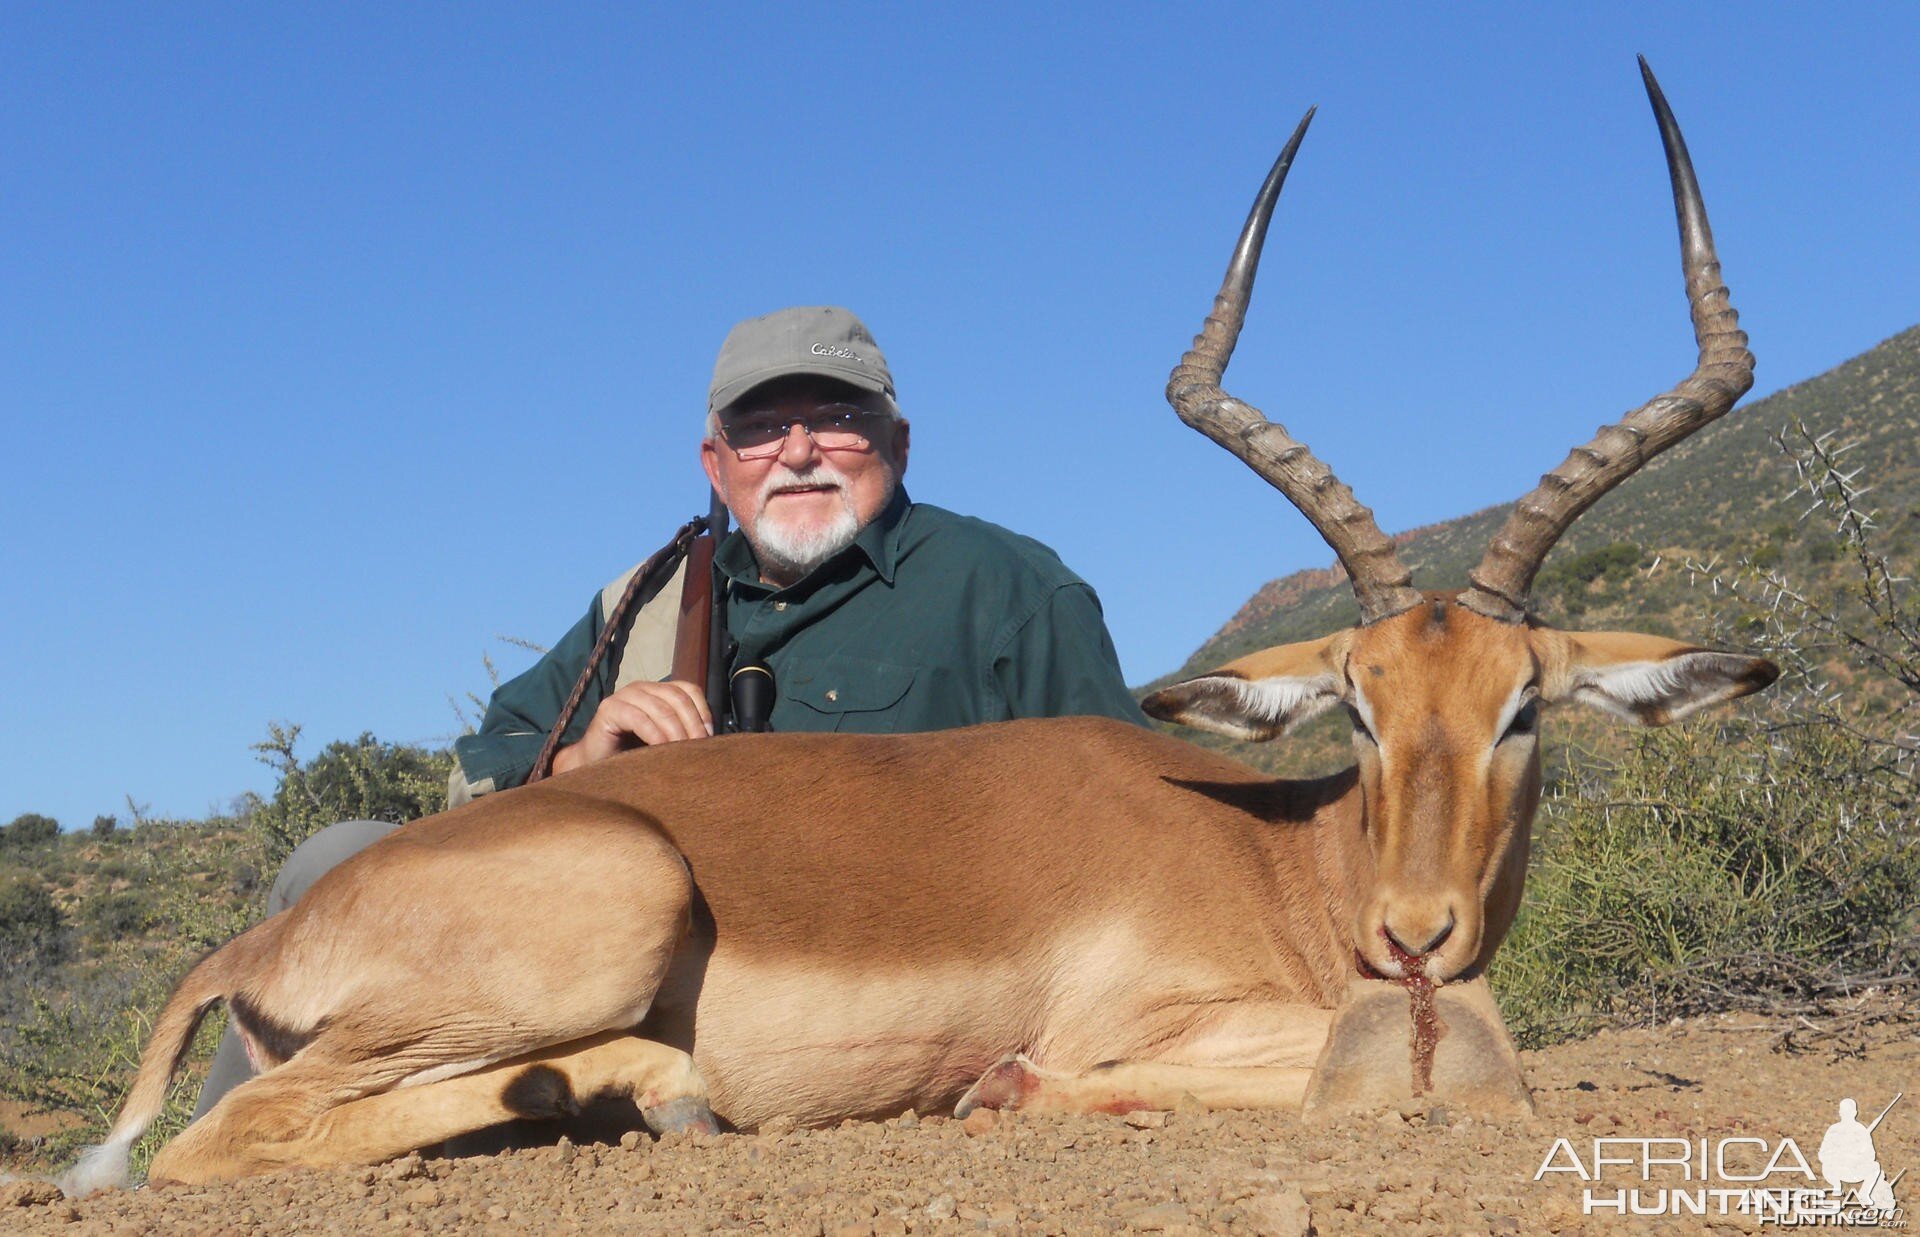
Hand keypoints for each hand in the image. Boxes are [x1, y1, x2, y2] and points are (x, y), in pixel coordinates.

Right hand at [550, 679, 712, 773]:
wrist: (595, 765)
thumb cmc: (632, 754)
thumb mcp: (664, 740)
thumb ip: (683, 732)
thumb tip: (711, 740)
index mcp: (658, 691)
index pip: (689, 690)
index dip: (703, 711)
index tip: (708, 738)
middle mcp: (643, 688)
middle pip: (677, 697)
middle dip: (692, 724)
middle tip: (697, 748)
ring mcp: (624, 695)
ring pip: (660, 707)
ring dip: (676, 731)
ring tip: (681, 752)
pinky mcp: (609, 708)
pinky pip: (639, 718)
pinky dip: (654, 734)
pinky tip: (660, 750)